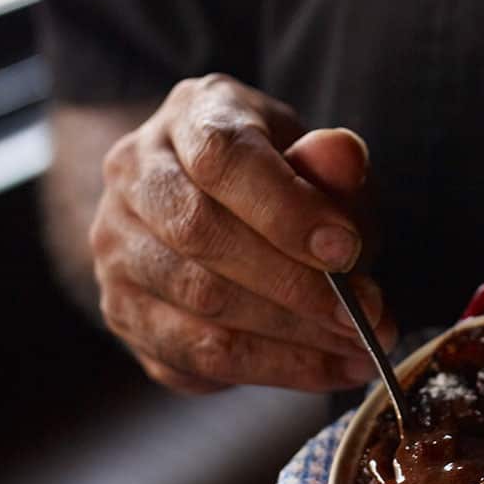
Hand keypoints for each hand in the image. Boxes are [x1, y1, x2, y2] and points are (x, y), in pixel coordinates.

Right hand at [90, 73, 396, 394]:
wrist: (203, 197)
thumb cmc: (274, 172)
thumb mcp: (313, 151)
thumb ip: (332, 161)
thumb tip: (343, 158)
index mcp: (189, 115)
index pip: (223, 158)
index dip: (285, 209)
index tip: (348, 251)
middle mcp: (135, 175)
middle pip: (200, 234)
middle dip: (293, 284)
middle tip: (365, 314)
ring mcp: (117, 247)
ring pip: (196, 304)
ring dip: (289, 339)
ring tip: (358, 349)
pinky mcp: (122, 312)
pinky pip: (192, 356)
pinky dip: (269, 369)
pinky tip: (325, 369)